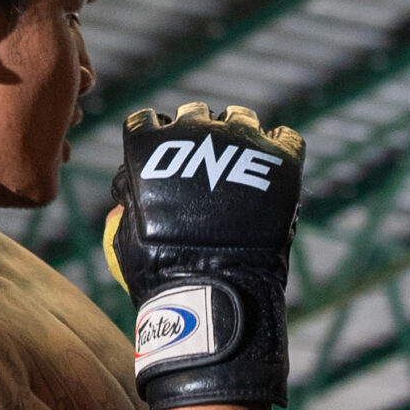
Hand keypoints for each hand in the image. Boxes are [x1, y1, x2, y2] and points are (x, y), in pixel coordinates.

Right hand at [106, 103, 303, 409]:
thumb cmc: (159, 271)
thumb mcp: (124, 234)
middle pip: (195, 115)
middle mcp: (193, 130)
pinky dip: (279, 150)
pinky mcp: (280, 161)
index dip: (156, 141)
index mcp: (149, 143)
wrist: (210, 294)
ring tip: (241, 168)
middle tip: (204, 169)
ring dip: (237, 137)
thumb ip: (128, 200)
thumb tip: (128, 184)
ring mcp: (241, 141)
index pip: (148, 121)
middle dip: (197, 137)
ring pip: (241, 118)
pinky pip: (285, 138)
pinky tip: (272, 173)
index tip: (165, 161)